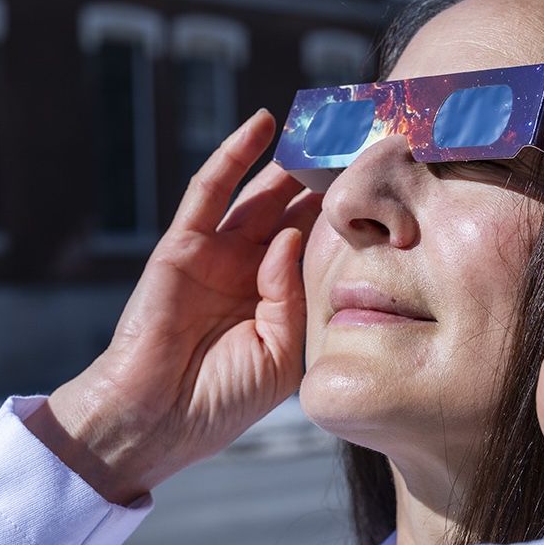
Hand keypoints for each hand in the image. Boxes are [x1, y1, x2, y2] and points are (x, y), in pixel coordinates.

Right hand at [30, 110, 323, 505]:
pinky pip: (209, 192)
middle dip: (324, 179)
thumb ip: (292, 298)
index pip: (316, 245)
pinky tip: (262, 125)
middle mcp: (246, 270)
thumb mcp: (279, 354)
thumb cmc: (219, 401)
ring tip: (323, 123)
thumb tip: (291, 239)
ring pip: (258, 194)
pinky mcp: (181, 247)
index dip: (346, 217)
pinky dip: (232, 155)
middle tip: (362, 140)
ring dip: (288, 159)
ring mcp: (213, 255)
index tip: (386, 186)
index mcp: (274, 300)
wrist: (157, 421)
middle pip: (292, 210)